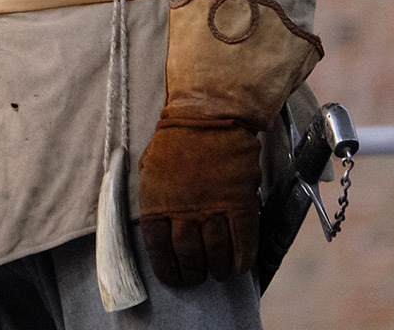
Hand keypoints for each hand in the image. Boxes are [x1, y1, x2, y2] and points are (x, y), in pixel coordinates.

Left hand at [136, 115, 261, 285]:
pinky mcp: (240, 203)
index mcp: (156, 202)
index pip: (158, 248)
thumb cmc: (174, 140)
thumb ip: (153, 199)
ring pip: (217, 252)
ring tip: (219, 272)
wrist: (208, 115)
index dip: (167, 269)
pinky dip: (243, 257)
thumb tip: (158, 228)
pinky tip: (241, 265)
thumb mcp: (149, 169)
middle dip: (193, 273)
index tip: (174, 278)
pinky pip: (244, 241)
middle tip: (197, 277)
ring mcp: (213, 208)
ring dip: (218, 269)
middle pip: (189, 255)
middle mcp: (183, 210)